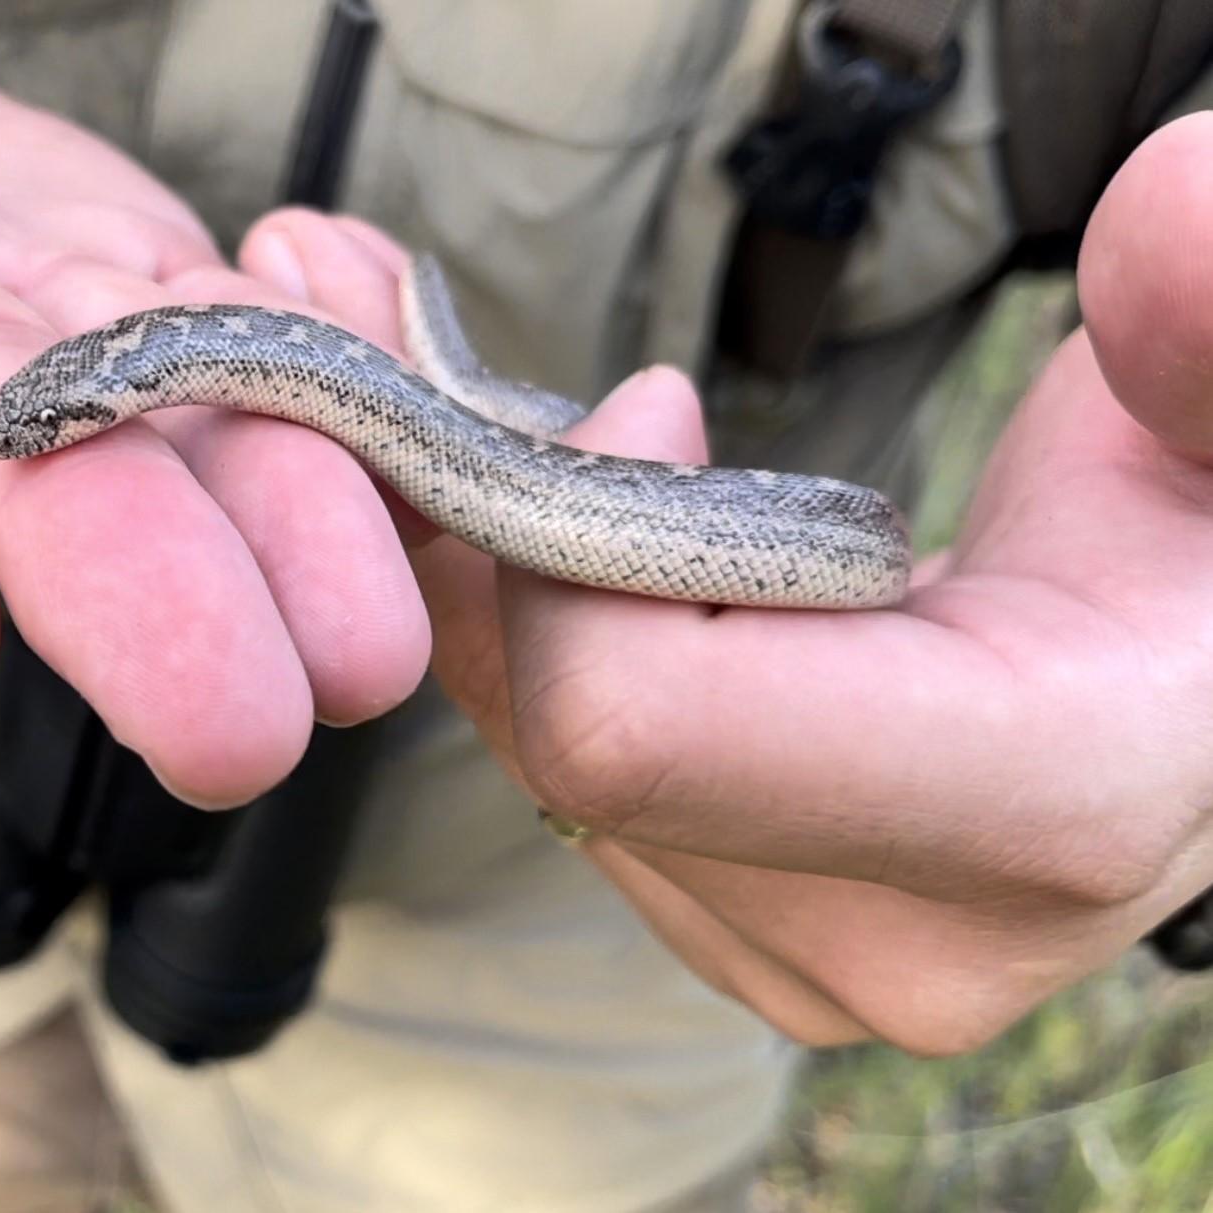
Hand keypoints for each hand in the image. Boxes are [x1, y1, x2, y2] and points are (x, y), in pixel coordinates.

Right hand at [0, 0, 431, 805]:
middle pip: (4, 472)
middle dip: (120, 594)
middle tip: (237, 733)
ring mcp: (23, 311)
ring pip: (166, 420)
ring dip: (281, 520)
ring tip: (382, 626)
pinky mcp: (134, 264)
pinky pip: (256, 324)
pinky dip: (349, 377)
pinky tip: (449, 440)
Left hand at [245, 113, 1212, 1055]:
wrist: (1197, 664)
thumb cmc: (1205, 515)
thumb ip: (1208, 315)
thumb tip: (1170, 216)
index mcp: (1039, 811)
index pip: (627, 725)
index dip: (582, 529)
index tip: (656, 405)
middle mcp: (907, 949)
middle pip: (566, 745)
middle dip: (547, 560)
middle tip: (623, 433)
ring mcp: (816, 970)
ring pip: (538, 767)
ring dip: (543, 605)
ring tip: (668, 503)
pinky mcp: (748, 948)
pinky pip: (561, 792)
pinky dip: (562, 667)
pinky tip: (666, 592)